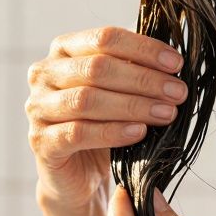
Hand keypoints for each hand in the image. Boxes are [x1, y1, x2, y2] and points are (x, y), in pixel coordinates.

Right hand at [26, 27, 187, 208]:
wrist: (77, 176)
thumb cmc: (101, 125)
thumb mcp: (118, 92)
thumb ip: (135, 72)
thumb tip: (173, 62)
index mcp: (64, 50)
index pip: (104, 39)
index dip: (143, 49)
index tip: (176, 64)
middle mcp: (44, 74)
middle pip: (97, 68)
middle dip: (143, 79)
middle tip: (178, 93)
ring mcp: (38, 107)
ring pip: (87, 100)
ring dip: (133, 105)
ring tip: (166, 113)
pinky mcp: (41, 142)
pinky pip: (78, 132)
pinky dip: (112, 131)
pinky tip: (139, 133)